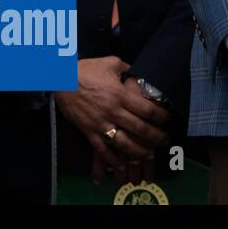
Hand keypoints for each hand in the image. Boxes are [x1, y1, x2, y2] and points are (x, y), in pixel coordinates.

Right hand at [54, 56, 169, 182]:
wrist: (60, 79)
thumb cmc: (85, 70)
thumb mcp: (108, 63)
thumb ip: (126, 68)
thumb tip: (137, 73)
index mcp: (120, 95)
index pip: (148, 111)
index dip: (162, 118)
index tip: (168, 120)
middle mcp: (113, 112)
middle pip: (141, 129)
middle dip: (157, 137)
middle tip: (165, 140)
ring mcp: (101, 124)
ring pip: (126, 144)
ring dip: (140, 151)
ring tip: (149, 154)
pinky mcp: (89, 131)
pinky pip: (104, 150)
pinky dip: (114, 160)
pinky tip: (122, 165)